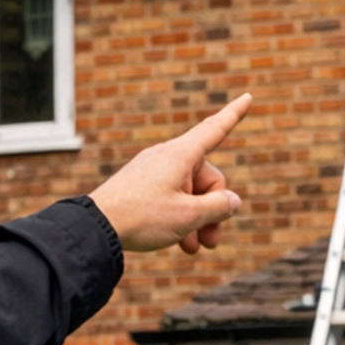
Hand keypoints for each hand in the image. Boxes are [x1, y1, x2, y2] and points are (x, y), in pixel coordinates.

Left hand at [90, 96, 248, 254]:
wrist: (96, 227)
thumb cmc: (142, 217)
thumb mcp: (189, 215)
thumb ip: (218, 207)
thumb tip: (232, 201)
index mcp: (181, 154)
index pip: (215, 130)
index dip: (234, 115)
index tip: (249, 97)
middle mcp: (167, 157)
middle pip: (206, 179)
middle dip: (213, 211)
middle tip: (211, 241)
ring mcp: (153, 171)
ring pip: (189, 193)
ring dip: (196, 220)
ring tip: (194, 247)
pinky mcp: (141, 186)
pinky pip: (170, 198)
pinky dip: (178, 217)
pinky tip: (180, 242)